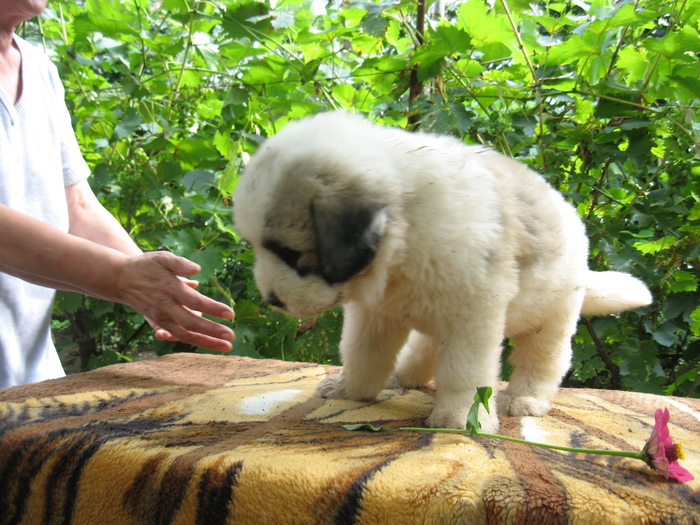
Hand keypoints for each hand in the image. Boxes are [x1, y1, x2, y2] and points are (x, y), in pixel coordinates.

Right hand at [115, 252, 234, 351]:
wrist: (120, 279)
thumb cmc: (146, 266)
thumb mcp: (162, 258)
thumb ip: (179, 263)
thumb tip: (197, 270)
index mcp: (169, 289)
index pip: (194, 301)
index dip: (213, 308)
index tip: (230, 314)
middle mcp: (164, 307)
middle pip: (190, 323)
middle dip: (212, 331)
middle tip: (231, 336)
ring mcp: (161, 317)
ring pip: (184, 335)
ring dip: (206, 342)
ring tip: (226, 347)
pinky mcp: (159, 323)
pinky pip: (178, 336)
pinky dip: (193, 341)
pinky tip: (210, 344)